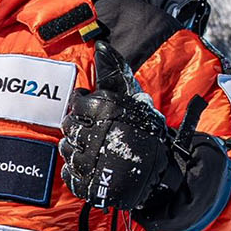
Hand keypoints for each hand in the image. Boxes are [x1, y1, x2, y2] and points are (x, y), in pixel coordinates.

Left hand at [59, 51, 175, 211]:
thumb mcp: (132, 96)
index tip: (93, 113)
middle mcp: (98, 135)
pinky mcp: (91, 185)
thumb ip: (114, 70)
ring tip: (95, 149)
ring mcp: (93, 163)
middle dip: (78, 129)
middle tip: (94, 132)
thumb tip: (101, 44)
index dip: (83, 108)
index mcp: (106, 110)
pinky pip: (70, 175)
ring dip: (76, 149)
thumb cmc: (144, 128)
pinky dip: (77, 172)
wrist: (165, 169)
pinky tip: (93, 166)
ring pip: (66, 150)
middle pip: (68, 128)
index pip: (76, 104)